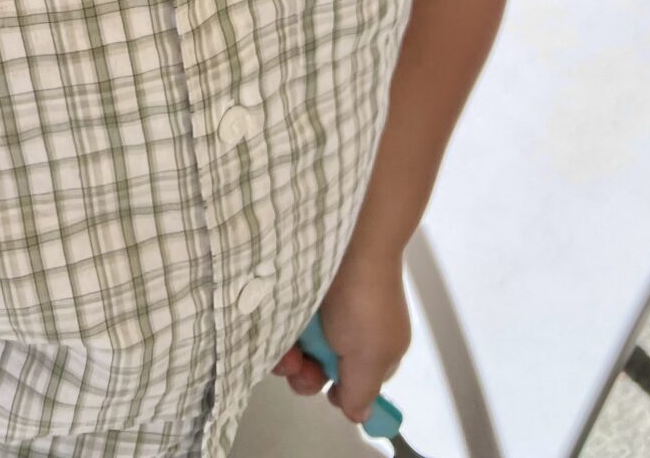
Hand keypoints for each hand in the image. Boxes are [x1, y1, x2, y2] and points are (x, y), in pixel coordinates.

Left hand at [271, 251, 411, 424]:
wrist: (348, 234)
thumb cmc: (363, 299)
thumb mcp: (371, 356)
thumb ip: (362, 392)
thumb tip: (359, 416)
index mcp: (376, 345)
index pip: (354, 381)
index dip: (337, 390)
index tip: (326, 390)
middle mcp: (351, 326)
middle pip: (321, 365)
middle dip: (305, 373)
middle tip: (297, 365)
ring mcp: (325, 304)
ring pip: (299, 343)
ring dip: (286, 353)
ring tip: (282, 349)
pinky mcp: (300, 284)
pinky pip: (285, 315)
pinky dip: (278, 325)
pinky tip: (273, 326)